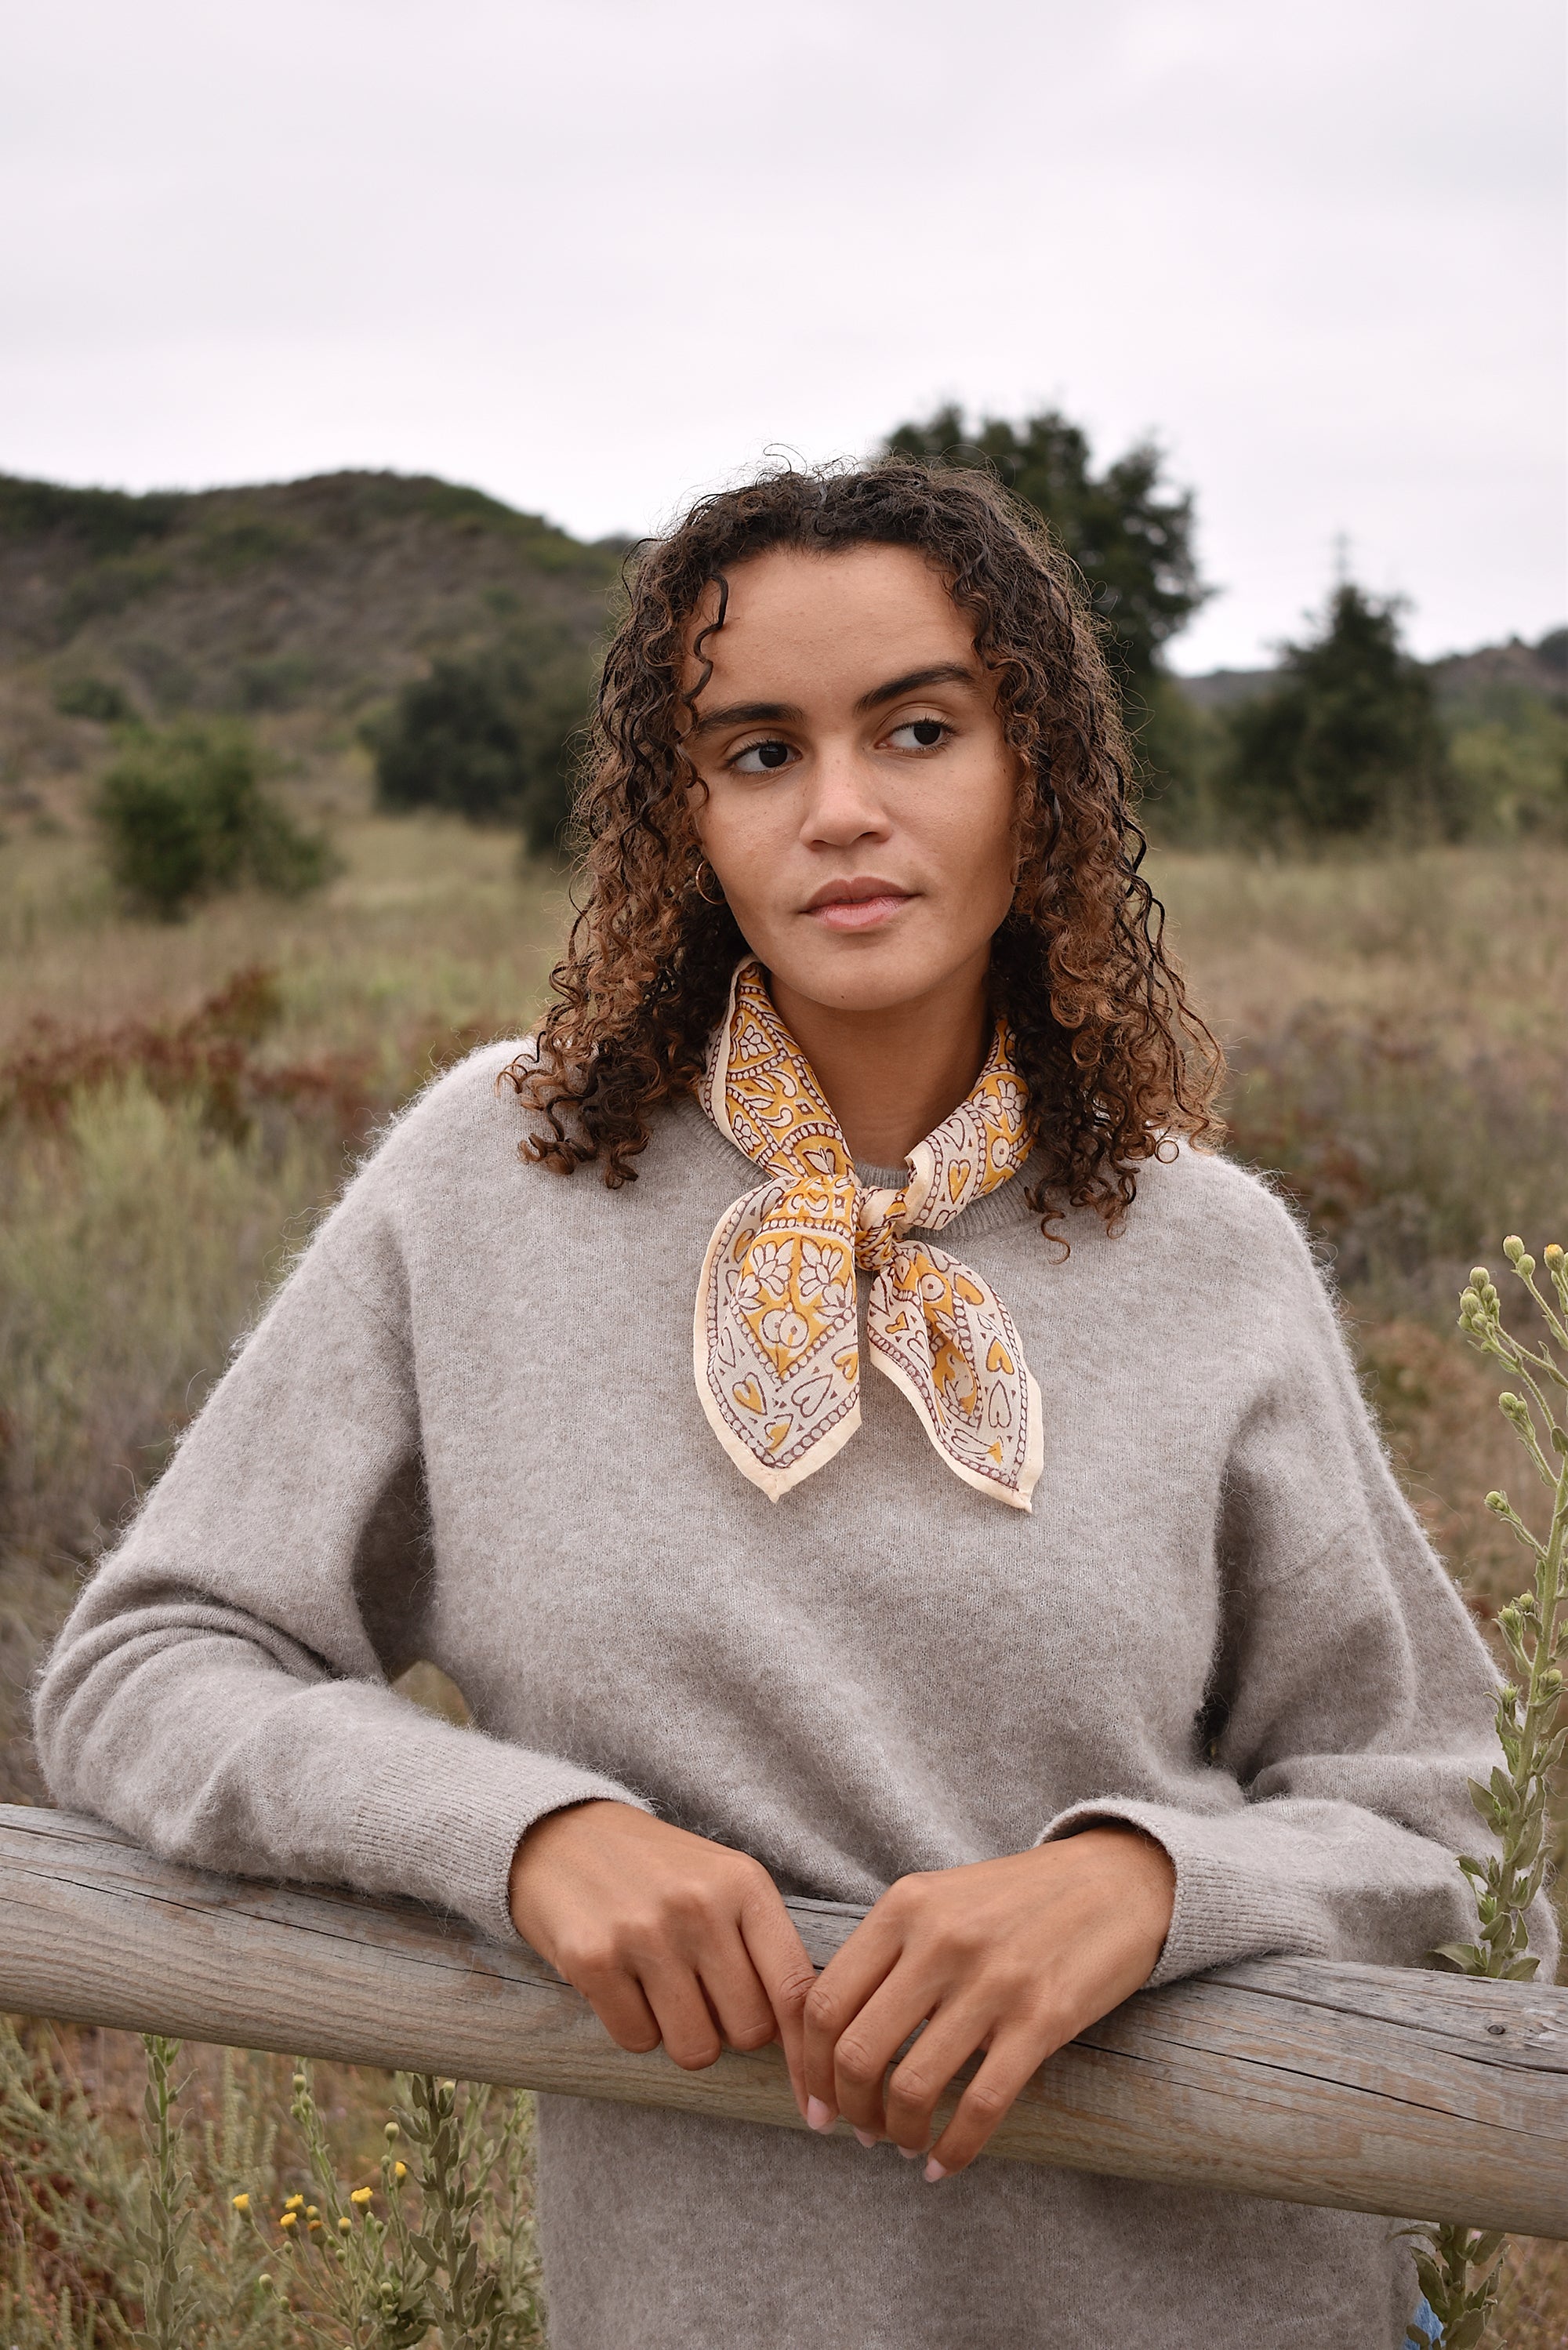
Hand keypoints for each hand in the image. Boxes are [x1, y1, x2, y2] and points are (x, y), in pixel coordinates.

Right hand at [508, 1801, 815, 2107]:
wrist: (561, 1834)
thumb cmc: (658, 1872)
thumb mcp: (722, 1884)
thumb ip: (764, 1948)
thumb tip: (802, 2042)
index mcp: (744, 1884)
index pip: (796, 1990)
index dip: (807, 2057)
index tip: (816, 2105)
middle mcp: (700, 1905)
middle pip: (747, 2031)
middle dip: (729, 2029)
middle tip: (701, 1994)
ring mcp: (645, 1932)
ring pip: (695, 2048)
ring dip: (680, 2034)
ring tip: (660, 1985)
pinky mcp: (593, 1959)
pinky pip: (637, 2040)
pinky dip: (632, 2025)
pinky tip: (622, 1981)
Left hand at [801, 1826, 1173, 2177]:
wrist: (1116, 1880)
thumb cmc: (1018, 1900)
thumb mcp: (941, 1900)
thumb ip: (887, 1952)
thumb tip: (834, 2037)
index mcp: (904, 1906)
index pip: (824, 2002)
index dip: (807, 2068)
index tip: (815, 2104)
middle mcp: (940, 1940)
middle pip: (857, 2052)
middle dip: (848, 2109)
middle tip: (859, 2132)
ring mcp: (992, 1980)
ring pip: (912, 2086)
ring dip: (899, 2133)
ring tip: (904, 2143)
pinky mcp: (1042, 2018)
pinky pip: (981, 2105)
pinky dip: (954, 2150)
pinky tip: (945, 2165)